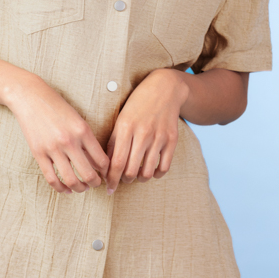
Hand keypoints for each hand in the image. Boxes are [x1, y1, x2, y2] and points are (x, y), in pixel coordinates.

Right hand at [6, 76, 109, 193]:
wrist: (30, 97)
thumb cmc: (56, 106)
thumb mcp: (77, 119)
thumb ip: (86, 139)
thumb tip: (97, 163)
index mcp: (83, 130)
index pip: (101, 160)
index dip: (106, 171)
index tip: (106, 173)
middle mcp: (69, 141)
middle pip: (88, 174)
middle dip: (95, 183)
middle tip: (97, 183)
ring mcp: (52, 149)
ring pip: (70, 180)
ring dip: (80, 188)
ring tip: (83, 188)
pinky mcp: (38, 154)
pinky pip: (51, 178)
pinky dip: (61, 188)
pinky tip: (66, 189)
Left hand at [105, 69, 188, 193]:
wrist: (165, 89)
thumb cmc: (137, 105)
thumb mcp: (121, 119)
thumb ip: (114, 141)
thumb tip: (106, 166)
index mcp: (125, 127)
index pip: (116, 162)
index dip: (111, 179)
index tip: (108, 188)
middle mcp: (142, 133)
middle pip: (131, 170)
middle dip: (124, 180)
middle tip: (122, 180)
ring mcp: (159, 137)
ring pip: (148, 172)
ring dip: (139, 179)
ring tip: (135, 176)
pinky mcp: (172, 140)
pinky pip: (164, 167)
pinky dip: (156, 175)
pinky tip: (151, 172)